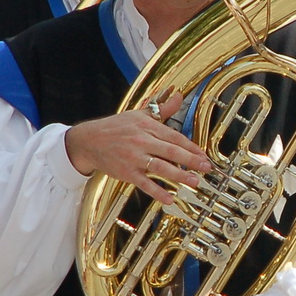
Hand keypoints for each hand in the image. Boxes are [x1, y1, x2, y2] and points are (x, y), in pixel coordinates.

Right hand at [64, 91, 211, 204]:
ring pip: (161, 167)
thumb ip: (161, 109)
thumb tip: (178, 96)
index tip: (204, 155)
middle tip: (206, 168)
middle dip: (191, 160)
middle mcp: (142, 141)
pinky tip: (170, 199)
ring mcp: (134, 158)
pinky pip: (144, 184)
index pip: (174, 137)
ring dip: (179, 175)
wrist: (89, 141)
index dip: (191, 146)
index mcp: (147, 126)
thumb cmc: (116, 127)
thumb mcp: (139, 114)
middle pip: (171, 151)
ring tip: (195, 182)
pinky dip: (157, 192)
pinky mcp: (126, 172)